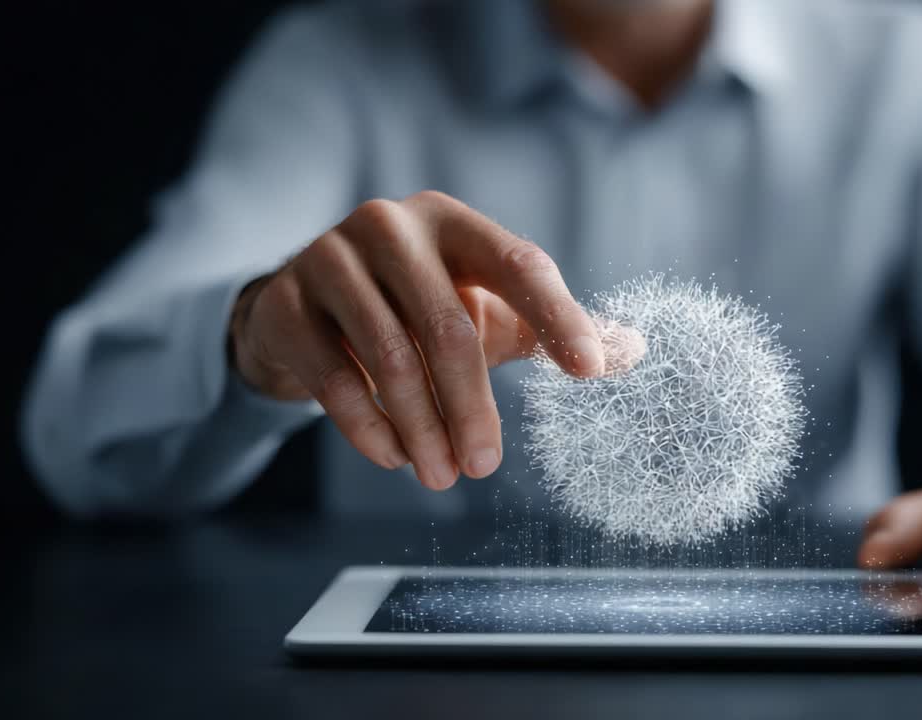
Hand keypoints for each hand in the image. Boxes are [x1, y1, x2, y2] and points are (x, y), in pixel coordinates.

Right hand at [229, 191, 607, 490]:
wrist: (302, 309)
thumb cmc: (416, 308)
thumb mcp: (485, 310)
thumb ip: (552, 327)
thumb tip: (636, 351)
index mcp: (453, 223)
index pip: (519, 263)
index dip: (558, 317)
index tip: (590, 374)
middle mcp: (390, 227)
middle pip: (449, 328)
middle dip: (473, 407)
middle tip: (486, 465)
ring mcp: (329, 260)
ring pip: (390, 359)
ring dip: (424, 429)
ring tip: (444, 476)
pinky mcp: (286, 306)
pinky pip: (335, 378)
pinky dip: (372, 429)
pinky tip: (396, 458)